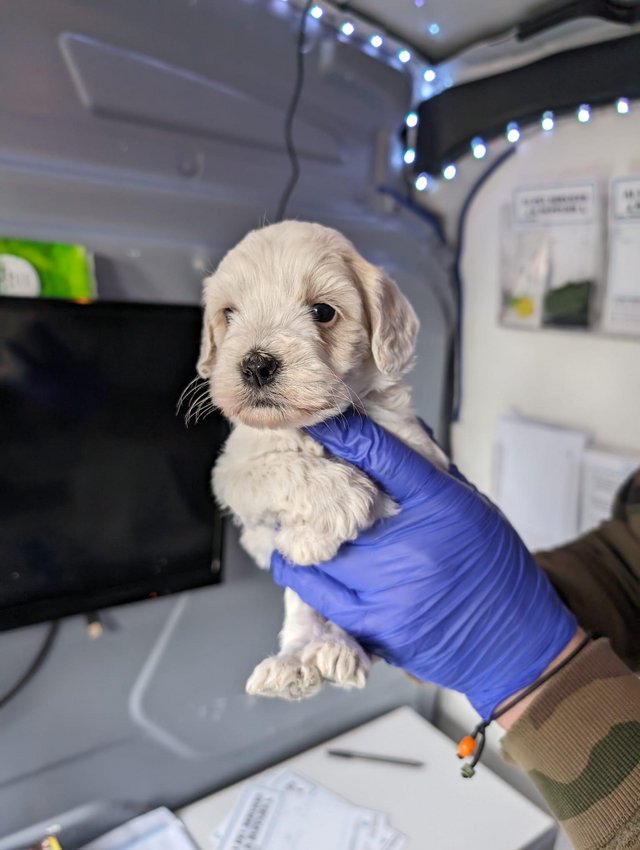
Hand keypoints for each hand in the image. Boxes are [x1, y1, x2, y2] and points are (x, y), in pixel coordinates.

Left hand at [271, 411, 576, 719]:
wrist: (519, 641)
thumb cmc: (496, 567)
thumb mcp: (470, 504)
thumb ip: (428, 470)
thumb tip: (390, 431)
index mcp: (441, 508)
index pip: (383, 456)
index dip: (344, 433)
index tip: (318, 420)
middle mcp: (412, 550)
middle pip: (336, 514)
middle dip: (307, 501)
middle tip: (289, 489)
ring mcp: (392, 596)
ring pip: (320, 567)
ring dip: (297, 552)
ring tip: (285, 539)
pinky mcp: (381, 632)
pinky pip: (327, 604)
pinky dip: (311, 587)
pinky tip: (302, 573)